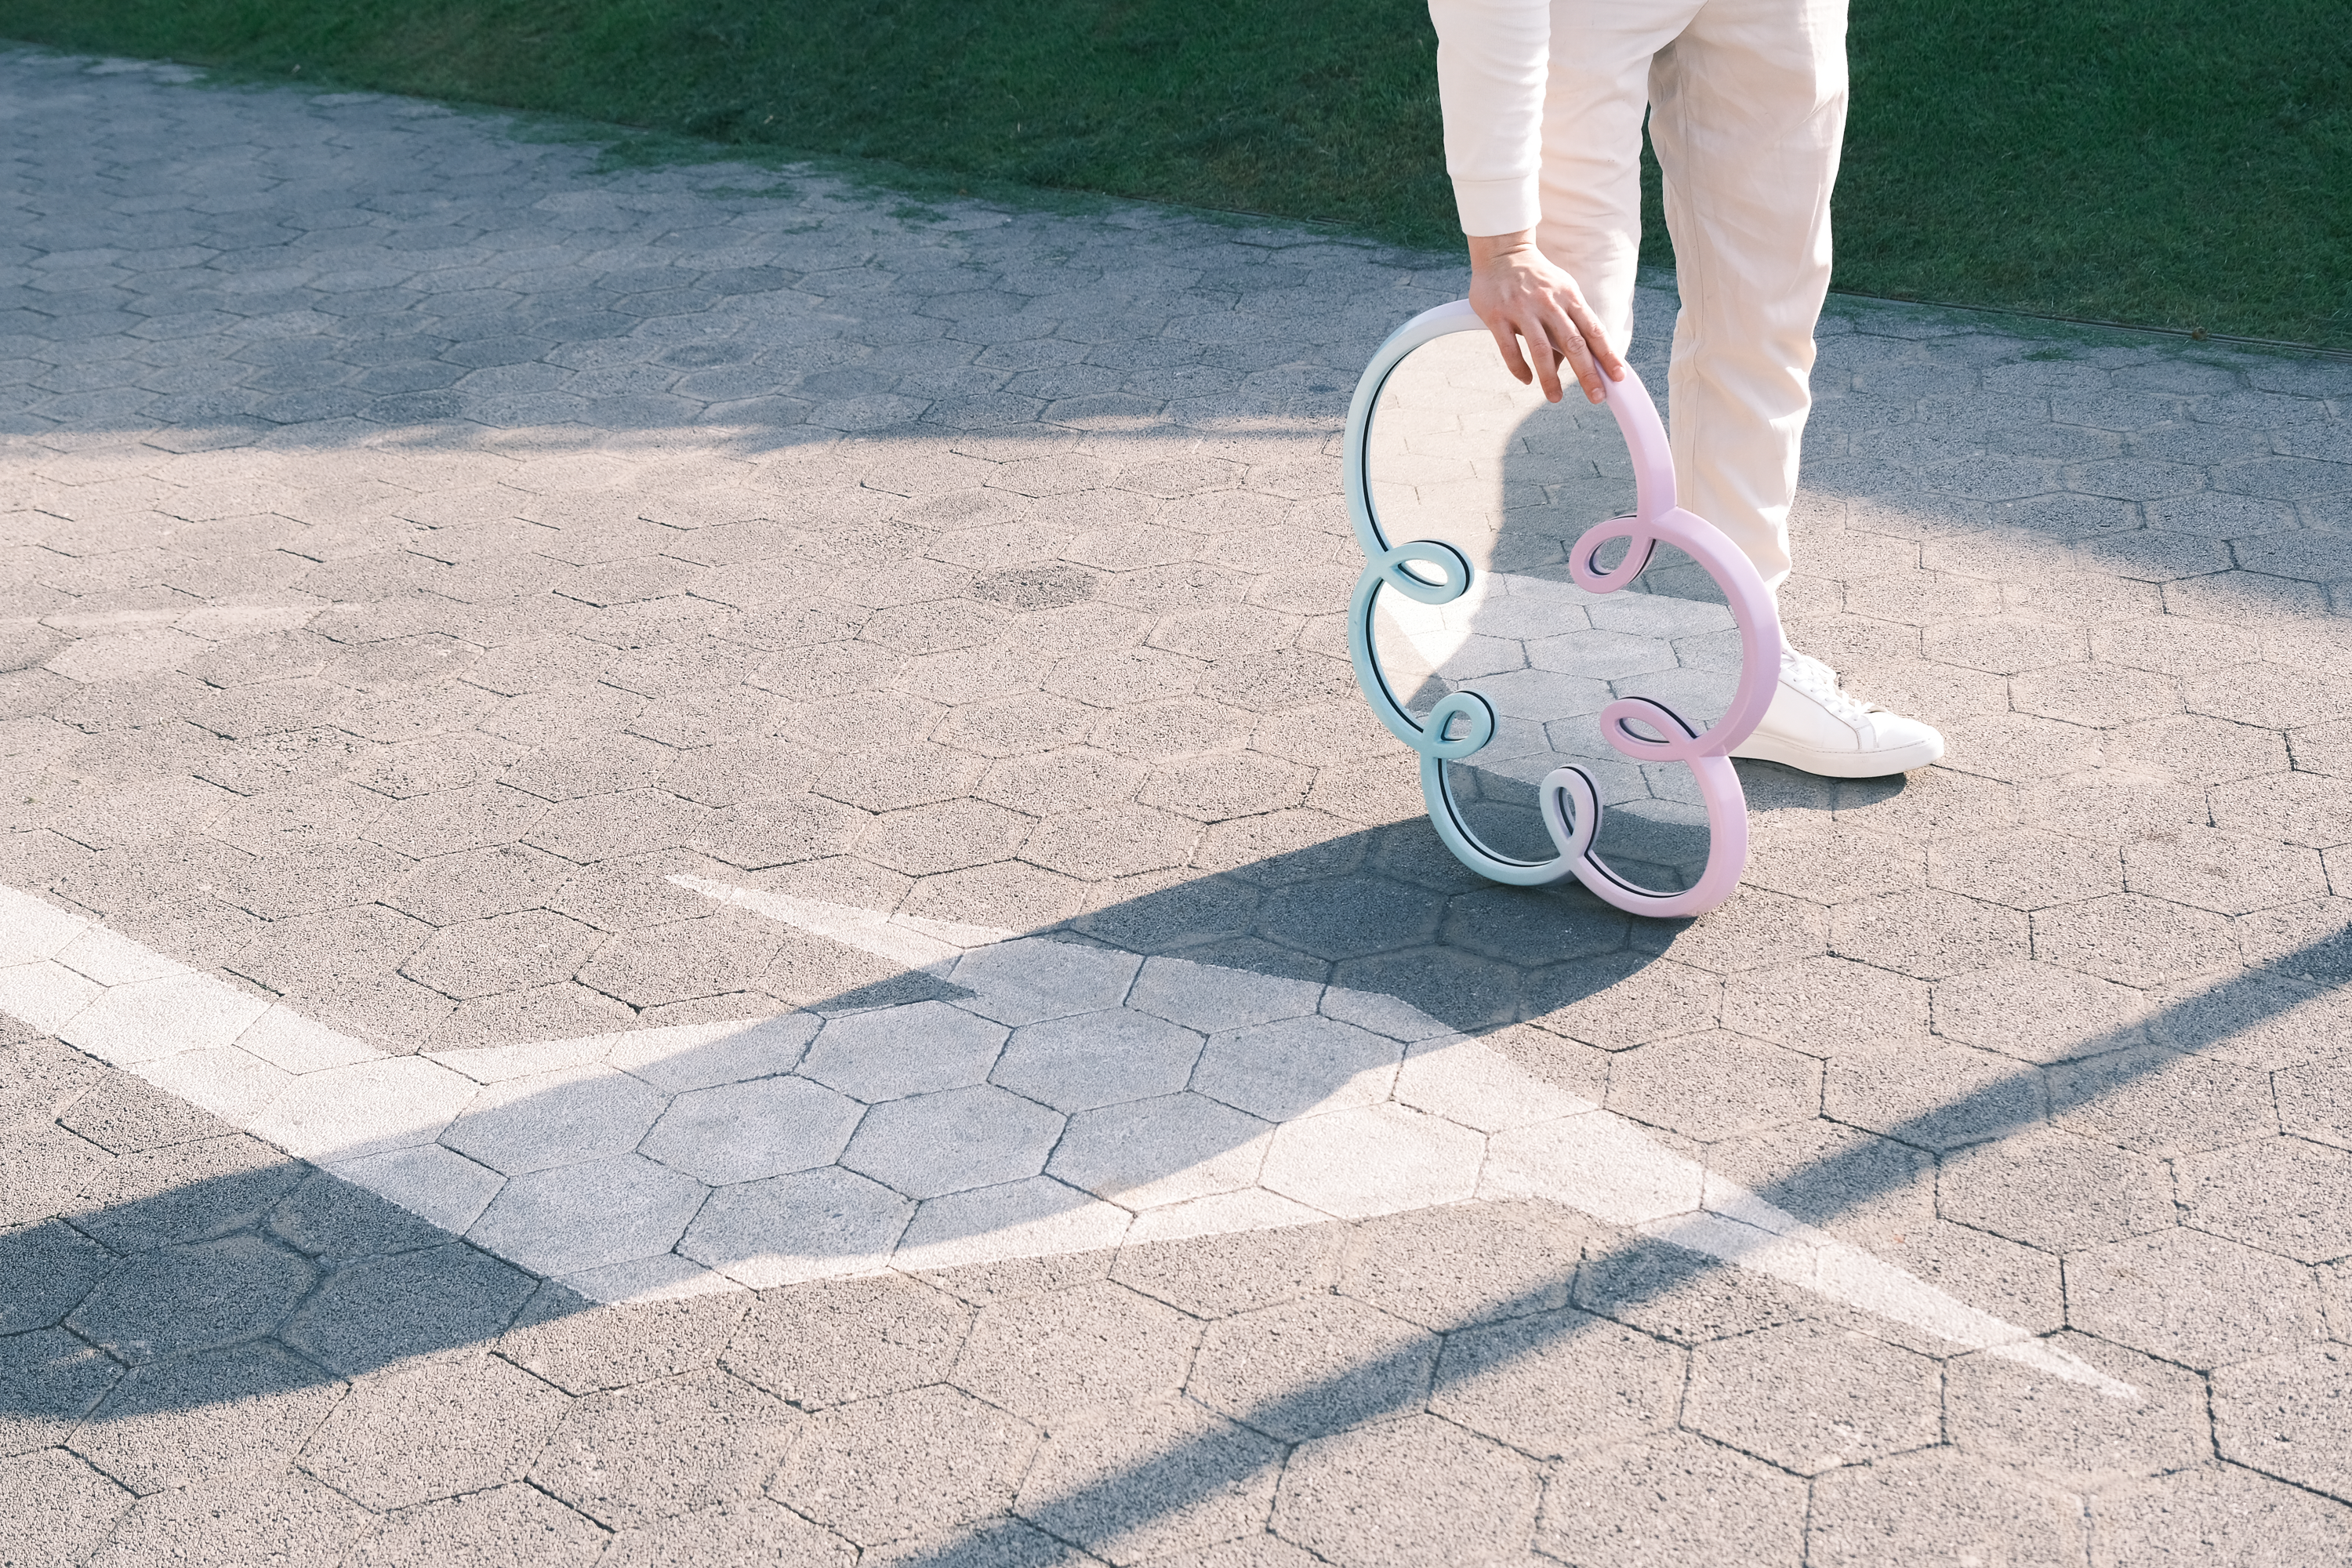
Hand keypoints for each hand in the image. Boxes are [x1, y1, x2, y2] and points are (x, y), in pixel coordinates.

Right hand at [1466, 231, 1625, 403]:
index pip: (1593, 330)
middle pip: (1573, 344)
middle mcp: (1548, 303)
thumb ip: (1568, 323)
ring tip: (1555, 398)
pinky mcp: (1497, 316)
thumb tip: (1567, 361)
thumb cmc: (1536, 278)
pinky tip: (1527, 379)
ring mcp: (1522, 309)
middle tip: (1597, 396)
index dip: (1607, 355)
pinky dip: (1519, 368)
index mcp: (1569, 297)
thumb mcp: (1560, 292)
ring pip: (1540, 350)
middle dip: (1587, 373)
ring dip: (1550, 378)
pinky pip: (1510, 349)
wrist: (1502, 252)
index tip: (1617, 376)